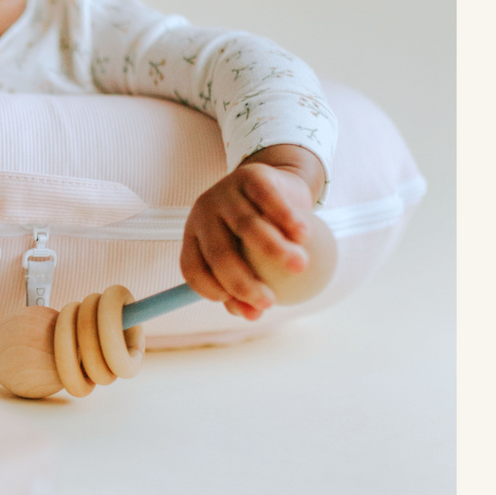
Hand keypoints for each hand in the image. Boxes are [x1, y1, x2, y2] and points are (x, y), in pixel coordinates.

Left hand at [181, 146, 325, 319]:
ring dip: (274, 249)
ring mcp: (224, 194)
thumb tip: (254, 317)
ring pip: (247, 226)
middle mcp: (203, 214)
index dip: (212, 291)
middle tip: (270, 302)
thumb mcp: (246, 255)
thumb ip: (244, 286)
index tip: (245, 307)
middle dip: (242, 283)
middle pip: (218, 253)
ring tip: (299, 267)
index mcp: (193, 236)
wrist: (273, 183)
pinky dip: (286, 218)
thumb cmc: (257, 230)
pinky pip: (269, 199)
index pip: (192, 269)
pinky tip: (303, 235)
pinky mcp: (251, 177)